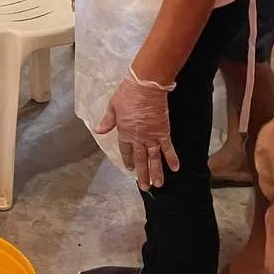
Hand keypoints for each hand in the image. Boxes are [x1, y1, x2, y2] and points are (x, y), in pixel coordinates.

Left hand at [97, 74, 178, 190]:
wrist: (146, 87)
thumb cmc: (127, 94)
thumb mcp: (113, 106)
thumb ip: (107, 121)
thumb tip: (98, 130)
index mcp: (125, 132)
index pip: (126, 150)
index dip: (128, 160)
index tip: (130, 168)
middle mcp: (138, 138)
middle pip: (141, 159)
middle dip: (142, 174)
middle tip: (145, 187)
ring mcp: (152, 137)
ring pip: (154, 158)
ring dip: (156, 172)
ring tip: (158, 184)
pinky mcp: (164, 132)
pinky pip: (168, 148)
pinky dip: (172, 158)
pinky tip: (175, 168)